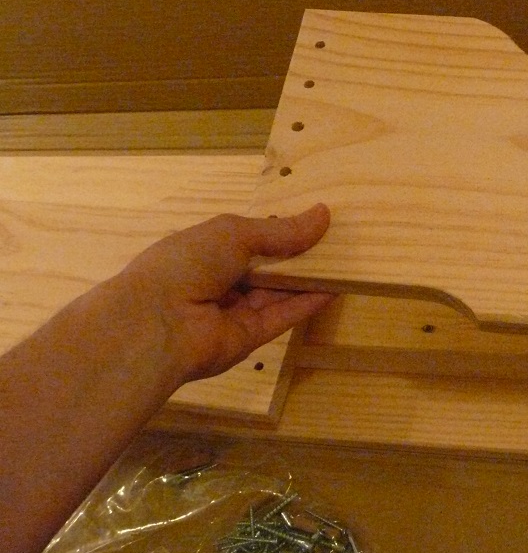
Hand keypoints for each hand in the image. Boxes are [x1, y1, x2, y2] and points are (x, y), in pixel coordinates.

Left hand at [116, 204, 333, 382]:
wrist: (157, 324)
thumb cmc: (188, 263)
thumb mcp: (234, 233)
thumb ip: (280, 230)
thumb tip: (323, 214)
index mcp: (204, 250)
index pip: (247, 239)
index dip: (278, 230)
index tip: (312, 220)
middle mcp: (219, 280)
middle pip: (266, 266)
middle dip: (297, 254)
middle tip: (336, 239)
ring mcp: (234, 311)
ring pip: (277, 292)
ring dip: (307, 278)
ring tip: (344, 260)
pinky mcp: (250, 338)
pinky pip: (282, 317)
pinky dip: (306, 303)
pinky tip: (334, 287)